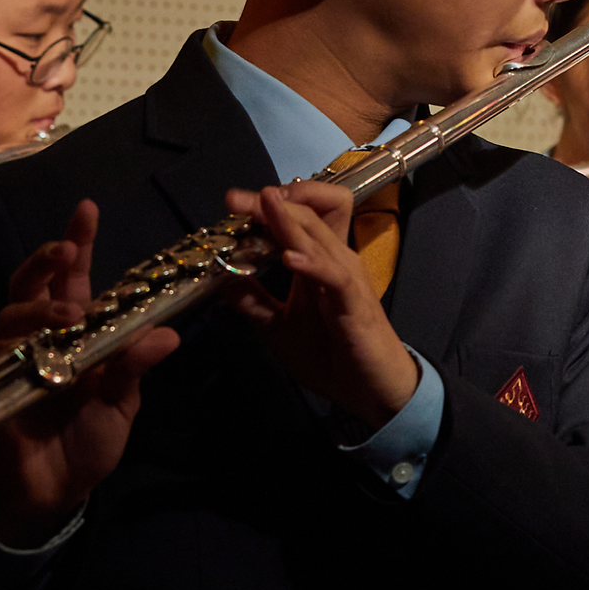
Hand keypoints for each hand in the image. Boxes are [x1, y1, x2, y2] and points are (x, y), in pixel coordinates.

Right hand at [0, 200, 179, 547]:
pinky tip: (31, 356)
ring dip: (38, 309)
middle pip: (29, 285)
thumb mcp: (123, 401)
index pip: (72, 279)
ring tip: (69, 314)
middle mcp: (40, 339)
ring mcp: (11, 361)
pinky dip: (10, 353)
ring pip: (9, 316)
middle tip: (67, 251)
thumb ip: (136, 367)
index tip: (88, 209)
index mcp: (77, 333)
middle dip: (45, 262)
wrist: (58, 489)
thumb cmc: (90, 437)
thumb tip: (168, 334)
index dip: (77, 243)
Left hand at [222, 182, 418, 427]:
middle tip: (237, 199)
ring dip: (290, 222)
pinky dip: (312, 264)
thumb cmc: (330, 355)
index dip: (267, 205)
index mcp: (319, 263)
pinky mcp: (355, 303)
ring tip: (263, 208)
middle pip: (310, 213)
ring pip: (321, 236)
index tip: (233, 201)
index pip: (299, 217)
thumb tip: (219, 277)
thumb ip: (251, 300)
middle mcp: (336, 261)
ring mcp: (347, 279)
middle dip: (272, 203)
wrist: (369, 390)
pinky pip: (335, 277)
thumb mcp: (277, 326)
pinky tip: (289, 258)